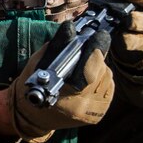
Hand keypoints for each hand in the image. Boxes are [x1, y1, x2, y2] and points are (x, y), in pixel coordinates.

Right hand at [8, 22, 114, 139]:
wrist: (33, 115)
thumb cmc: (34, 86)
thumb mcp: (39, 63)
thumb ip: (58, 45)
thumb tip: (72, 27)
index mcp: (64, 95)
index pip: (89, 70)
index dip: (96, 49)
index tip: (100, 35)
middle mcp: (82, 106)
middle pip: (101, 71)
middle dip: (95, 56)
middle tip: (85, 50)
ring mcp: (92, 112)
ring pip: (107, 77)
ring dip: (99, 67)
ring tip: (83, 67)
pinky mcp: (99, 115)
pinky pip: (108, 87)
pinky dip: (101, 78)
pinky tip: (88, 78)